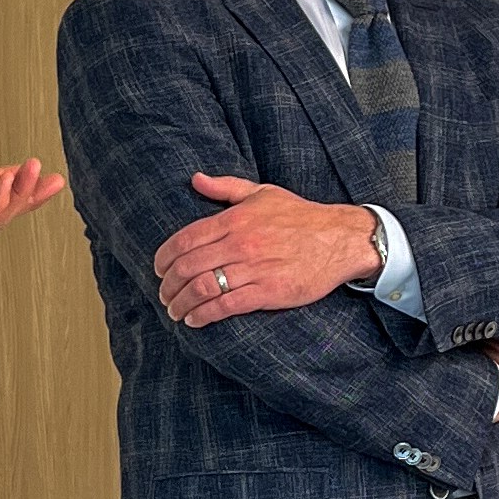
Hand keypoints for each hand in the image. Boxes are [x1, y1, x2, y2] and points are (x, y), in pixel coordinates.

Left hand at [154, 173, 381, 324]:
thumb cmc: (300, 216)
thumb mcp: (262, 193)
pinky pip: (227, 306)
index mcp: (234, 220)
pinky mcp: (268, 292)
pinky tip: (195, 320)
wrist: (340, 239)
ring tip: (175, 311)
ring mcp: (254, 269)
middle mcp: (240, 244)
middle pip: (189, 267)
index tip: (158, 269)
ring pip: (203, 288)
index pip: (186, 239)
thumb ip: (225, 187)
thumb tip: (195, 179)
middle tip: (164, 294)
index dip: (165, 257)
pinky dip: (204, 315)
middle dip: (169, 284)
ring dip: (182, 303)